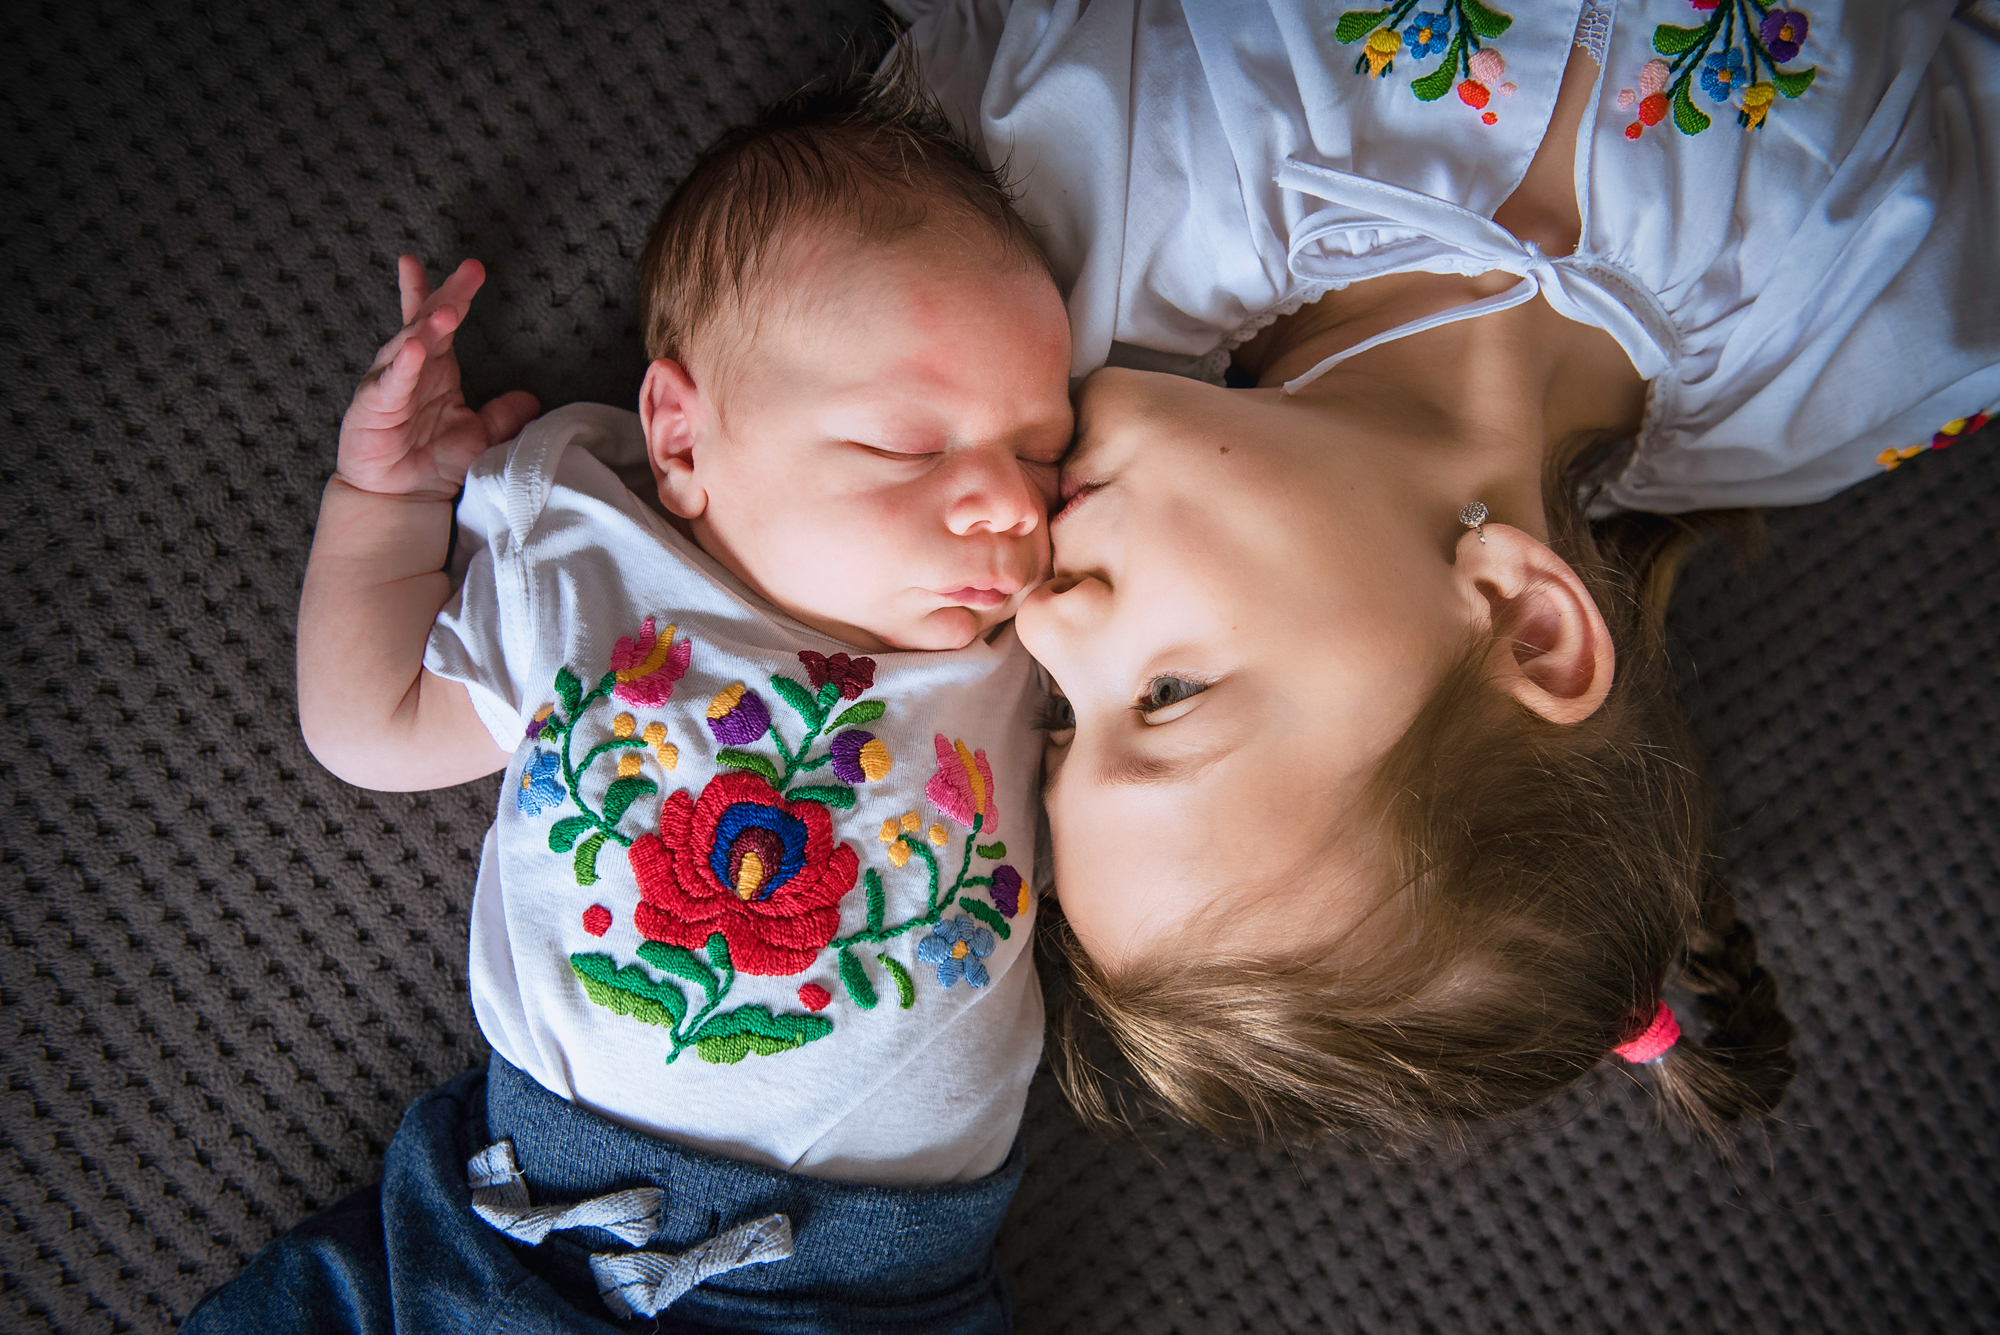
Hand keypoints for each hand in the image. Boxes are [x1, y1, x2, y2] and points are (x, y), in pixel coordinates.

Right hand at [335, 257, 540, 499]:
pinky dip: (402, 366)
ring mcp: (389, 384)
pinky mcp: (373, 408)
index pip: (442, 320)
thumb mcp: (479, 435)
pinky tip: (414, 348)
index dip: (453, 292)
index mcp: (435, 367)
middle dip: (447, 295)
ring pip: (408, 346)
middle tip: (470, 272)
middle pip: (427, 322)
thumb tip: (532, 399)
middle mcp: (411, 368)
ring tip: (448, 310)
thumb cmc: (431, 461)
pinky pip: (391, 383)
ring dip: (427, 326)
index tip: (470, 267)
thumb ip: (504, 415)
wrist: (399, 498)